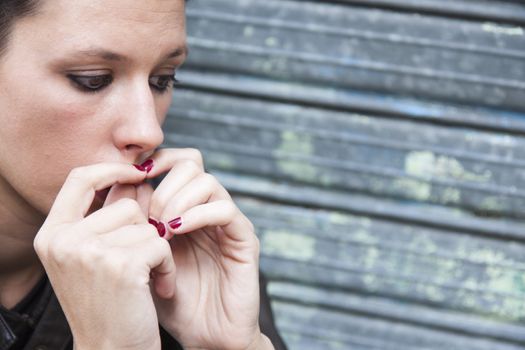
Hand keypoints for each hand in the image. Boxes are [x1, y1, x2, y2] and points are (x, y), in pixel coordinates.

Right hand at [34, 163, 175, 349]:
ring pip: (147, 225)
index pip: (80, 178)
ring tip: (145, 280)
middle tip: (141, 264)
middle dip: (144, 231)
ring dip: (157, 250)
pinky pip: (161, 244)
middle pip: (125, 205)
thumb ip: (106, 217)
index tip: (138, 173)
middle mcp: (64, 240)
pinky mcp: (121, 264)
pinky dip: (168, 266)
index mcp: (52, 234)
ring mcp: (89, 251)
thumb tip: (138, 176)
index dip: (111, 169)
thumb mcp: (92, 258)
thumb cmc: (106, 305)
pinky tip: (158, 289)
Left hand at [142, 148, 270, 349]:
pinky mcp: (243, 239)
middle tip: (149, 217)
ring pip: (207, 181)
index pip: (175, 163)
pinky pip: (224, 210)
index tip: (130, 182)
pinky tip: (177, 233)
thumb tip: (121, 185)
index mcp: (185, 208)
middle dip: (163, 185)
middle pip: (191, 162)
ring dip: (177, 200)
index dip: (153, 162)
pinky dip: (197, 215)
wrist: (205, 337)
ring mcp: (227, 223)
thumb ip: (135, 222)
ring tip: (161, 229)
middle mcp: (207, 210)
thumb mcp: (143, 258)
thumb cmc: (172, 301)